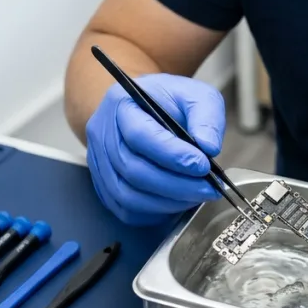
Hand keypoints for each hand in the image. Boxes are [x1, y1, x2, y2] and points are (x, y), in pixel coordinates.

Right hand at [86, 73, 224, 225]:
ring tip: (196, 196)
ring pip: (127, 195)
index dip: (173, 156)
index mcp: (121, 103)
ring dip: (166, 202)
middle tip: (207, 188)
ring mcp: (99, 161)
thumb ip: (206, 116)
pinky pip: (124, 209)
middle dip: (176, 185)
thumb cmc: (167, 101)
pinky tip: (176, 203)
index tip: (203, 166)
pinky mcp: (103, 184)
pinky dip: (153, 212)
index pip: (140, 135)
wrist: (142, 109)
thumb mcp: (195, 95)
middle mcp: (103, 133)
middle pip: (133, 169)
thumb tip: (209, 147)